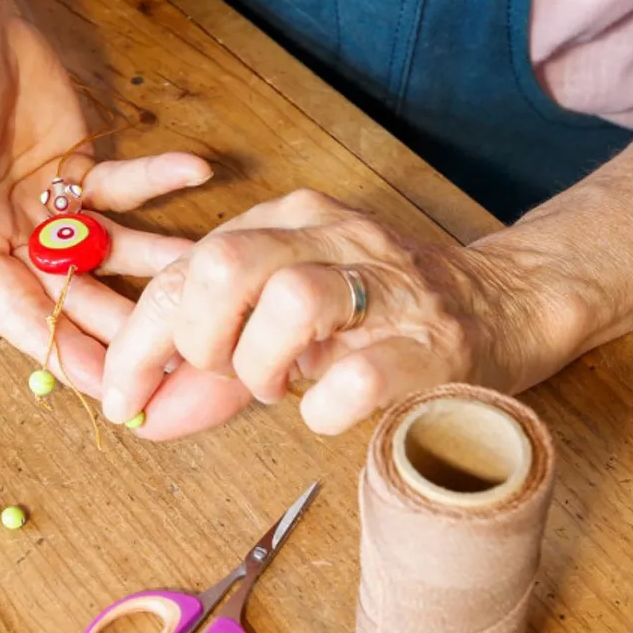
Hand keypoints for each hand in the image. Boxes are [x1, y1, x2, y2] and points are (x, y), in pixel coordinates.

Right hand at [0, 0, 215, 393]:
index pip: (18, 311)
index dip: (62, 352)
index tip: (107, 390)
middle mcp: (9, 235)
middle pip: (72, 297)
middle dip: (121, 330)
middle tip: (176, 361)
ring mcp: (47, 207)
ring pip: (107, 253)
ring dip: (153, 268)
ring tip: (203, 280)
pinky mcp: (78, 171)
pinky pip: (124, 189)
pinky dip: (159, 182)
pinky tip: (197, 171)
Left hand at [102, 190, 577, 438]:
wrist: (510, 304)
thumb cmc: (384, 316)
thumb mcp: (293, 316)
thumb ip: (216, 357)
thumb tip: (139, 412)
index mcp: (291, 220)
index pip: (187, 266)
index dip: (140, 339)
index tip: (123, 396)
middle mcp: (336, 238)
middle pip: (225, 263)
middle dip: (198, 338)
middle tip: (222, 375)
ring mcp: (389, 287)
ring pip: (289, 302)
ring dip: (262, 368)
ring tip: (283, 388)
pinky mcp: (432, 345)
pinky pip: (357, 376)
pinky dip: (324, 407)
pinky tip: (329, 409)